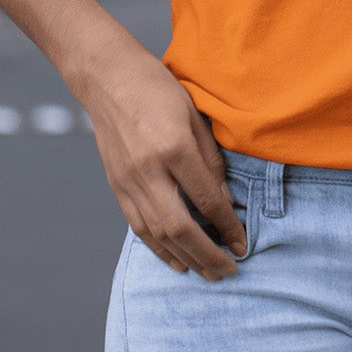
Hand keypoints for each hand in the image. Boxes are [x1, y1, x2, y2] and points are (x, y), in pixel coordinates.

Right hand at [83, 41, 248, 278]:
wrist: (107, 77)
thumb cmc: (156, 88)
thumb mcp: (194, 114)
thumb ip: (210, 158)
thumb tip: (224, 199)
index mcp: (173, 148)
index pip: (207, 200)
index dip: (228, 226)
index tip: (243, 244)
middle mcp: (148, 171)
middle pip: (180, 228)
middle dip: (208, 255)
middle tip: (229, 272)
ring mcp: (128, 181)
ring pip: (157, 235)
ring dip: (184, 259)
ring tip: (206, 274)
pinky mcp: (116, 186)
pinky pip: (137, 227)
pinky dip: (157, 248)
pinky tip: (175, 259)